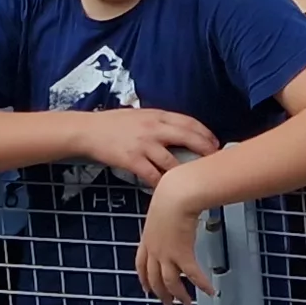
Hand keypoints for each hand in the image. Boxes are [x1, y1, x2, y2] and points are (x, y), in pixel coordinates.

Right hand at [78, 107, 220, 185]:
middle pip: (188, 138)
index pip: (189, 122)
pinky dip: (162, 183)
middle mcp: (153, 128)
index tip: (216, 142)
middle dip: (205, 150)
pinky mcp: (132, 160)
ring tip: (195, 180)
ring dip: (186, 172)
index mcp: (157, 115)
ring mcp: (143, 145)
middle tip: (215, 161)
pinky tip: (168, 189)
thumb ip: (159, 122)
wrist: (89, 131)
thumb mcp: (141, 115)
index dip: (206, 133)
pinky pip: (153, 175)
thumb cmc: (114, 123)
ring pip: (172, 161)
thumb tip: (180, 130)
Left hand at [135, 187, 216, 304]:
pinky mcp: (183, 255)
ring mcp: (167, 254)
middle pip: (155, 279)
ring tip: (187, 303)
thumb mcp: (161, 209)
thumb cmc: (171, 193)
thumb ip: (164, 219)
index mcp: (147, 239)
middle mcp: (155, 250)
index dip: (144, 279)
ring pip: (170, 283)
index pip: (141, 265)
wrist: (176, 195)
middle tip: (168, 303)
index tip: (146, 288)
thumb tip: (171, 218)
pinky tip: (209, 291)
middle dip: (161, 294)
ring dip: (179, 295)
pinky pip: (193, 275)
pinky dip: (201, 285)